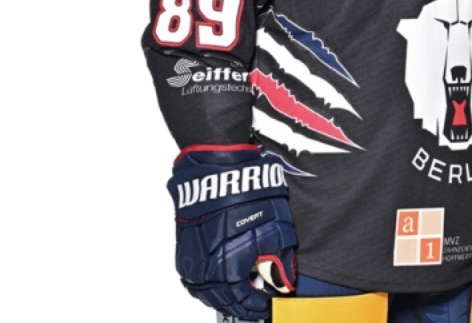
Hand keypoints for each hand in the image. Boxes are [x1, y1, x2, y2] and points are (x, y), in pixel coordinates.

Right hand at [167, 145, 296, 320]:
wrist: (218, 169)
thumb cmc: (248, 194)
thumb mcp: (276, 228)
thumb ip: (280, 261)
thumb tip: (285, 281)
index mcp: (227, 272)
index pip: (244, 301)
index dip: (258, 304)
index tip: (268, 303)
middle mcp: (204, 272)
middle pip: (224, 301)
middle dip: (242, 302)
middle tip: (255, 301)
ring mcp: (190, 261)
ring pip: (207, 292)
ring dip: (224, 295)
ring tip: (240, 291)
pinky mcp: (183, 249)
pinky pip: (195, 278)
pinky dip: (209, 284)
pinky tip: (220, 278)